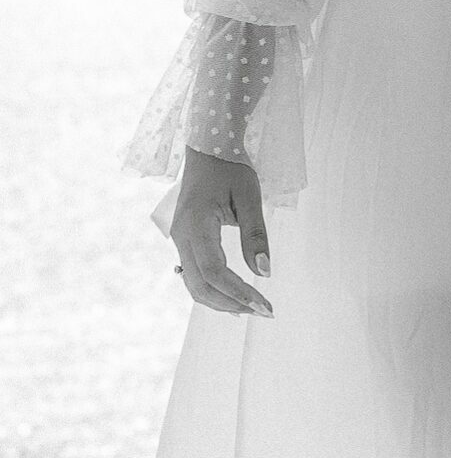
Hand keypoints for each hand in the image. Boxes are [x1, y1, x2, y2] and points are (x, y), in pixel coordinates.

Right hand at [171, 147, 273, 316]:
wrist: (208, 146)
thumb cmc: (230, 167)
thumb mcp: (249, 195)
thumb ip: (255, 235)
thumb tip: (264, 272)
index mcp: (196, 224)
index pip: (215, 272)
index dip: (239, 293)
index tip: (265, 306)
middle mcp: (181, 236)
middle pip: (200, 286)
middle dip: (231, 304)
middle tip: (262, 311)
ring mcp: (179, 239)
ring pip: (194, 284)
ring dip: (221, 300)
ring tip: (251, 308)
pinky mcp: (183, 239)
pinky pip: (193, 273)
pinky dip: (212, 289)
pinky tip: (232, 295)